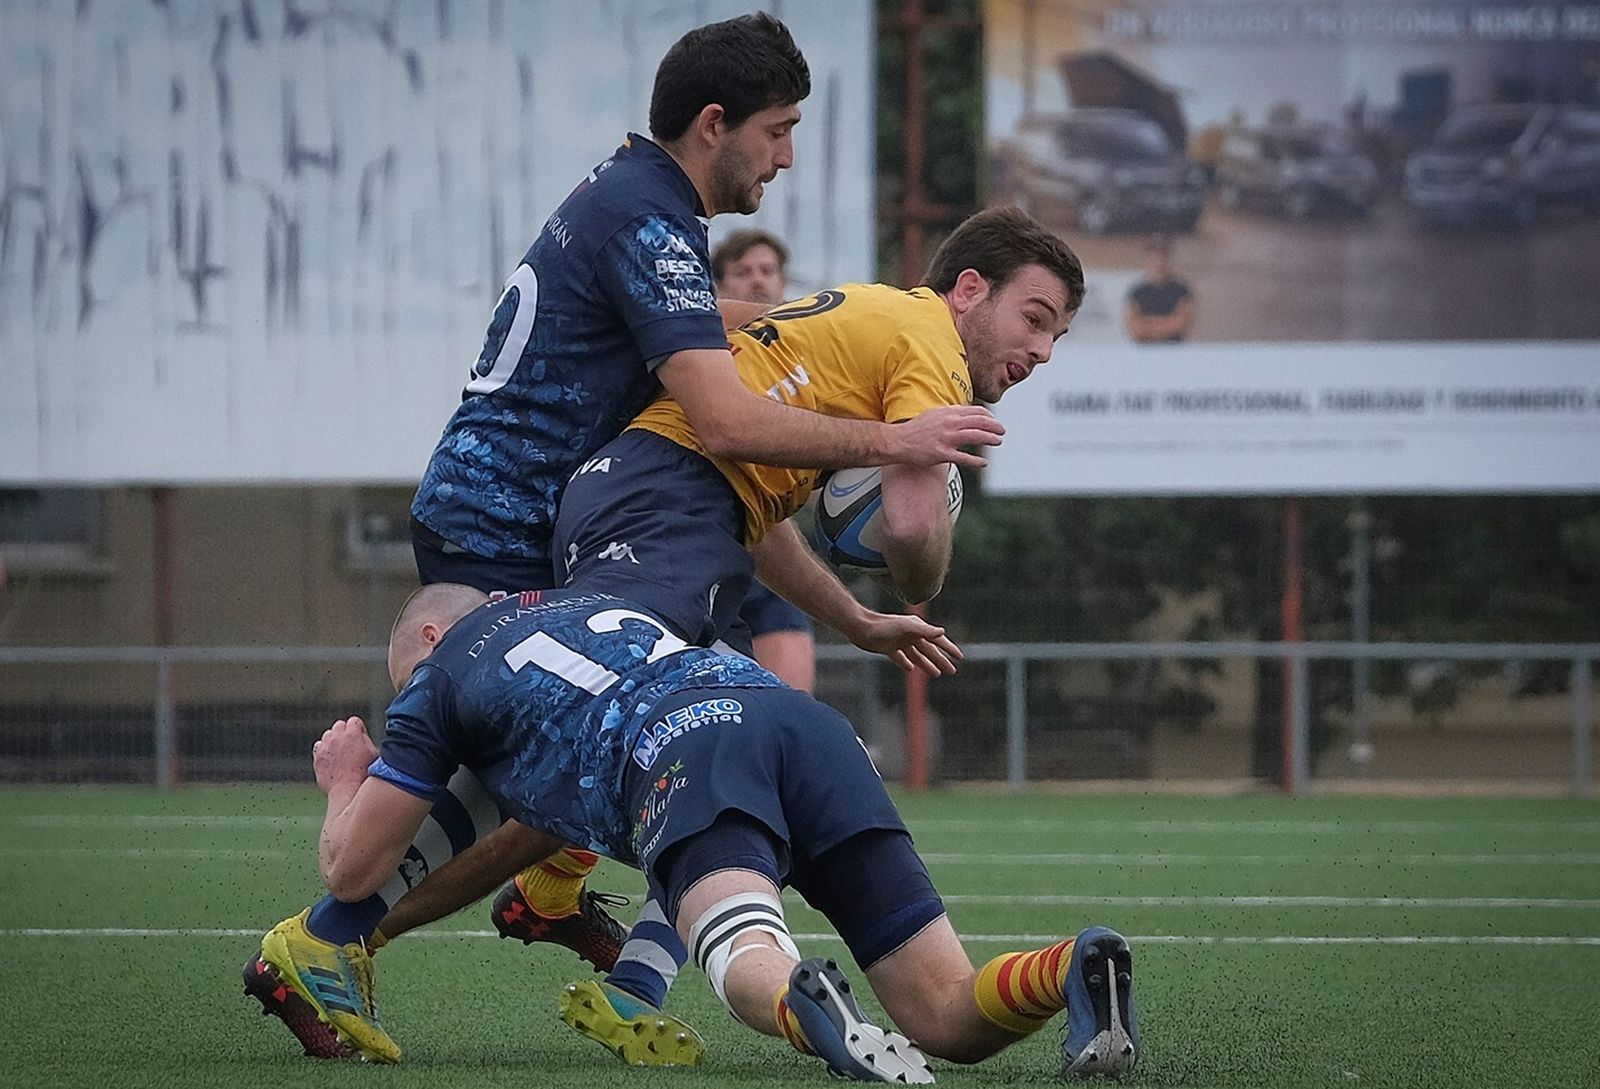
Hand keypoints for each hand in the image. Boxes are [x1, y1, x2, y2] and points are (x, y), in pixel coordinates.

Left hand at [313, 717, 377, 795]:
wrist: (347, 790)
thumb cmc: (364, 774)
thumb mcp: (374, 753)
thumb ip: (367, 739)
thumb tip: (362, 734)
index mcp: (352, 734)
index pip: (354, 721)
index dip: (359, 729)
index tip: (361, 737)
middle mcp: (336, 737)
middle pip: (339, 725)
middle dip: (345, 732)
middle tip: (351, 744)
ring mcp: (325, 746)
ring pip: (328, 735)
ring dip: (334, 740)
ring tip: (340, 752)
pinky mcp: (317, 757)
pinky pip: (319, 746)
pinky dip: (324, 749)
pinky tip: (331, 758)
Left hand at [848, 611, 962, 676]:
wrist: (861, 628)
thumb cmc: (884, 626)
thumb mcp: (906, 628)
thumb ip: (924, 630)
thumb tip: (942, 632)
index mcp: (917, 629)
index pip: (937, 640)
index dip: (949, 648)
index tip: (960, 657)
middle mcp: (910, 635)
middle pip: (929, 650)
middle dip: (941, 660)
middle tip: (952, 671)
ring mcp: (899, 642)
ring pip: (917, 655)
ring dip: (927, 664)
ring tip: (937, 674)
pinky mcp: (888, 648)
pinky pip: (901, 657)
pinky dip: (907, 663)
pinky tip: (911, 670)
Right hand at [890, 405, 1003, 468]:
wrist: (898, 441)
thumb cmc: (914, 429)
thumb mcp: (934, 414)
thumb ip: (949, 413)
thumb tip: (963, 413)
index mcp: (949, 413)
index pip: (976, 411)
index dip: (989, 416)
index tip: (995, 421)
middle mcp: (950, 423)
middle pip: (980, 422)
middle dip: (995, 426)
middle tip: (1002, 431)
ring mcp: (947, 438)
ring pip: (976, 436)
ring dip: (990, 439)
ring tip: (998, 442)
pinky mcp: (942, 453)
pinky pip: (964, 457)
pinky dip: (977, 461)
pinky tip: (984, 463)